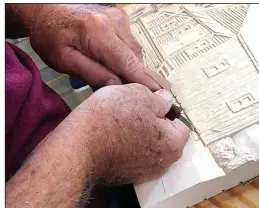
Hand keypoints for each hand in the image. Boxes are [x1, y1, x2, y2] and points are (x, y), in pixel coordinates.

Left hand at [27, 4, 160, 89]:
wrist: (45, 9)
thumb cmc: (50, 36)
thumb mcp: (64, 60)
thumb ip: (92, 73)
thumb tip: (117, 85)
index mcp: (99, 33)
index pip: (129, 63)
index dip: (145, 81)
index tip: (159, 95)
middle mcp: (115, 22)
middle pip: (135, 58)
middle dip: (134, 76)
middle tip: (125, 91)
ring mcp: (119, 18)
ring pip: (135, 50)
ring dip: (129, 65)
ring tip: (114, 74)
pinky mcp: (119, 17)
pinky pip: (130, 42)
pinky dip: (126, 55)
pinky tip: (112, 59)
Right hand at [65, 83, 189, 184]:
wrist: (78, 146)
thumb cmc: (112, 117)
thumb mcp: (139, 95)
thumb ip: (159, 99)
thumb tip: (166, 101)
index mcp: (173, 144)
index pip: (181, 124)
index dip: (165, 111)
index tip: (149, 104)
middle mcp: (163, 163)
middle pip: (164, 137)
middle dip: (153, 123)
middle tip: (133, 111)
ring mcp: (143, 173)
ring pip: (148, 146)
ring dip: (140, 134)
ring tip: (120, 123)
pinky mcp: (125, 176)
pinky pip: (133, 156)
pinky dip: (128, 146)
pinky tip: (113, 136)